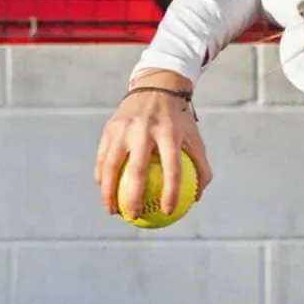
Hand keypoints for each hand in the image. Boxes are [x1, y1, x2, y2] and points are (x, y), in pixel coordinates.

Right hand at [94, 69, 212, 216]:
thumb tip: (196, 198)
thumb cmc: (179, 120)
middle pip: (136, 170)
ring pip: (111, 164)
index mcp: (169, 134)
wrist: (157, 86)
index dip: (171, 192)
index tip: (167, 212)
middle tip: (134, 217)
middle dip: (132, 197)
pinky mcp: (110, 126)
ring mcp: (124, 128)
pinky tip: (105, 191)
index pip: (172, 169)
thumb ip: (201, 168)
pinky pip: (103, 156)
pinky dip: (102, 175)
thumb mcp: (195, 139)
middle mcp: (145, 130)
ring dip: (108, 191)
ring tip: (112, 210)